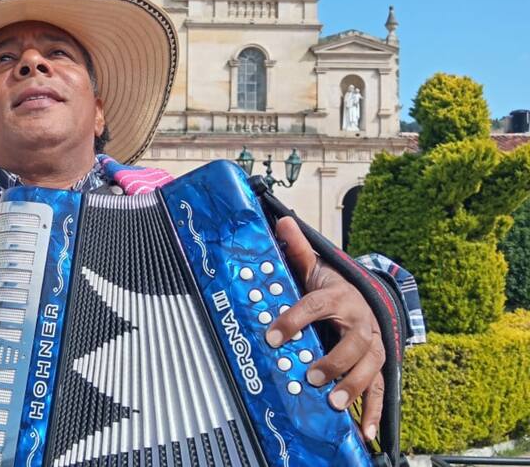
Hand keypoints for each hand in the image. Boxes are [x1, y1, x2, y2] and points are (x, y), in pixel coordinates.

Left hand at [267, 217, 384, 441]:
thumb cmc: (334, 289)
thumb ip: (298, 250)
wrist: (368, 299)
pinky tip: (364, 431)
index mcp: (339, 298)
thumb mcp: (316, 269)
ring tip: (333, 402)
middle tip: (311, 374)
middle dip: (333, 360)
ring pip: (369, 368)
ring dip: (352, 386)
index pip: (315, 306)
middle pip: (352, 343)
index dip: (294, 319)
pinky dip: (373, 412)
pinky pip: (379, 391)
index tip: (273, 335)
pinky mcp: (379, 367)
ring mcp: (373, 347)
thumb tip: (281, 221)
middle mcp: (361, 322)